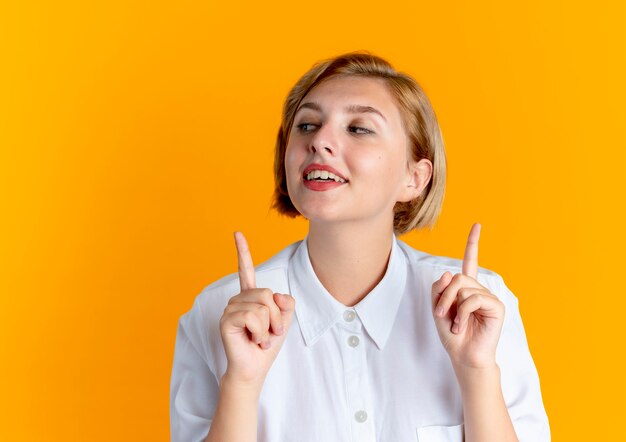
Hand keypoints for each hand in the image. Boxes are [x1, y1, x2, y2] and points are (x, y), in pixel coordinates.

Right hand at [219, 232, 295, 388]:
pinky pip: (253, 317)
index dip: (242, 251)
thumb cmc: (267, 345)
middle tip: (270, 334)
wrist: (255, 367)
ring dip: (269, 328)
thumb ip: (285, 303)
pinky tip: (254, 341)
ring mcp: (230, 308)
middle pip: (267, 293)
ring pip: (262, 306)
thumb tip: (275, 295)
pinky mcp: (226, 320)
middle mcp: (238, 299)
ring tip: (260, 339)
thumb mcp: (284, 321)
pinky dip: (261, 332)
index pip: (246, 270)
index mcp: (250, 296)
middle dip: (276, 317)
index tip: (237, 233)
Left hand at [431, 223, 504, 368]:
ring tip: (455, 325)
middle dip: (444, 296)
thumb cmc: (452, 334)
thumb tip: (448, 273)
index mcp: (466, 288)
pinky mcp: (497, 306)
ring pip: (463, 288)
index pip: (469, 261)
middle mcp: (479, 289)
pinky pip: (473, 299)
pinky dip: (462, 313)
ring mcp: (489, 297)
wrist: (463, 356)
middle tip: (440, 314)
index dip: (473, 243)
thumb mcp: (438, 309)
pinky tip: (463, 327)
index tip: (477, 225)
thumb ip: (439, 289)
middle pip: (457, 277)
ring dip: (452, 307)